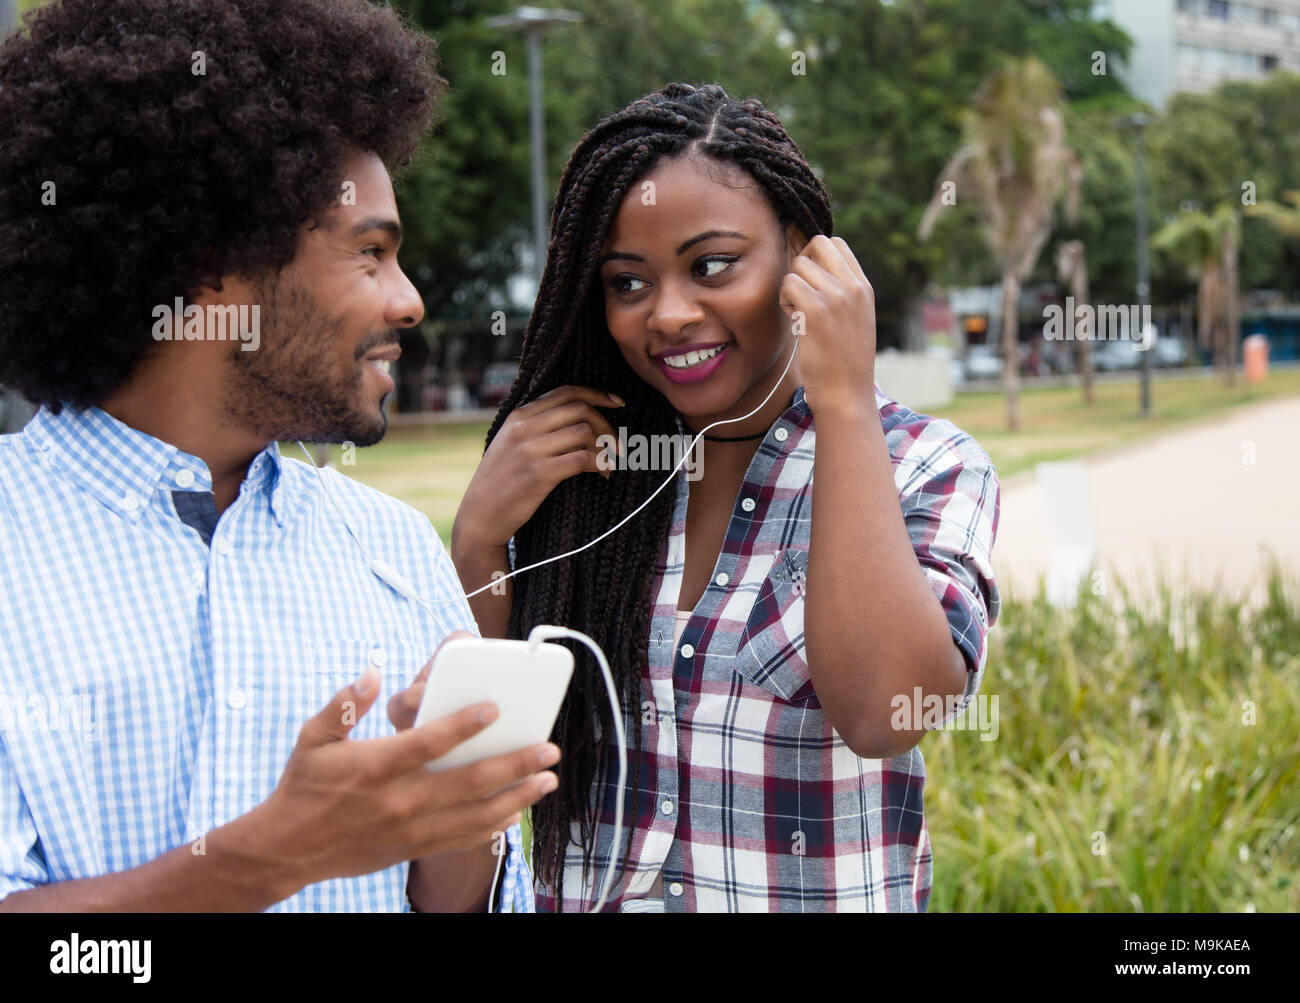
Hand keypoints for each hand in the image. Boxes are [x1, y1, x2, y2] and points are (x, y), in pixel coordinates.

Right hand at [255, 648, 559, 890]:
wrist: (287, 848)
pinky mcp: (411, 848)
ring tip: (546, 781)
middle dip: (514, 764)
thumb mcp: (313, 738)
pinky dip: (491, 826)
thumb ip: (343, 705)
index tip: (495, 708)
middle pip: (467, 782)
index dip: (463, 725)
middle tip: (548, 750)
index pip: (427, 743)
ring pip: (474, 815)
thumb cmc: (304, 785)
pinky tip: (514, 812)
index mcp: (375, 766)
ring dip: (516, 797)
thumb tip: (370, 674)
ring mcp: (409, 828)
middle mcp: (398, 800)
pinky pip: (460, 839)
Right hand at [454, 385, 622, 549]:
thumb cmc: (501, 480)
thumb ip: (535, 425)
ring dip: (605, 448)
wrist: (480, 515)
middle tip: (617, 445)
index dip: (597, 394)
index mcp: (519, 415)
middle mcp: (524, 427)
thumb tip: (577, 416)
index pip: (566, 392)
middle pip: (580, 409)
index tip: (617, 403)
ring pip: (584, 433)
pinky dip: (600, 465)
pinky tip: (602, 474)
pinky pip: (582, 459)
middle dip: (607, 425)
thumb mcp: (509, 442)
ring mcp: (530, 450)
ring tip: (609, 464)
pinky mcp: (539, 474)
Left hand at [778, 235, 876, 414]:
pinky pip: (788, 285)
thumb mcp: (855, 319)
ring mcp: (836, 296)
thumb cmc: (844, 361)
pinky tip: (794, 320)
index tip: (810, 280)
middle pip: (817, 244)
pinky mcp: (816, 309)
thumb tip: (810, 264)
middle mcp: (853, 287)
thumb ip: (841, 292)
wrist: (846, 392)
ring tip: (798, 311)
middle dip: (801, 262)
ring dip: (791, 286)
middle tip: (800, 291)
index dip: (816, 255)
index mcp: (864, 287)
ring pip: (798, 266)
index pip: (837, 244)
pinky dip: (785, 301)